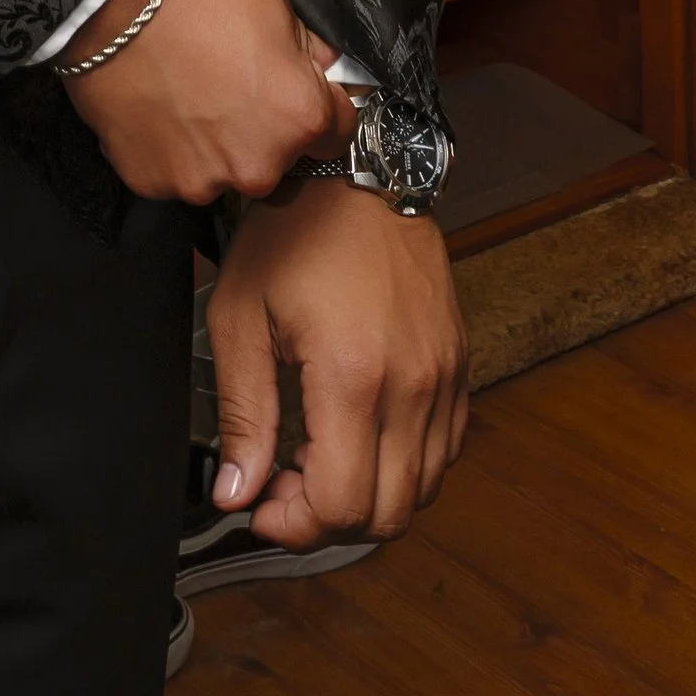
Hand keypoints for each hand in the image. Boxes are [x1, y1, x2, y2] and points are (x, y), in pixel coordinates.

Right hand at [59, 0, 348, 204]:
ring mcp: (200, 180)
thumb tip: (319, 62)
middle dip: (262, 123)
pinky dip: (168, 145)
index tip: (296, 86)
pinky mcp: (151, 181)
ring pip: (222, 167)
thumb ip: (304, 39)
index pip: (338, 131)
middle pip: (277, 155)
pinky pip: (173, 168)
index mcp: (299, 115)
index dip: (319, 103)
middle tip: (228, 79)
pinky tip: (156, 102)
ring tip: (185, 90)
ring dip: (213, 140)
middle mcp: (256, 163)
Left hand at [205, 178, 466, 547]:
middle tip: (282, 484)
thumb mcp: (240, 316)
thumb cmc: (290, 233)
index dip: (294, 525)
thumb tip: (237, 494)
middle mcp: (413, 386)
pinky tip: (357, 433)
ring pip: (420, 492)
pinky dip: (402, 466)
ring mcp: (444, 378)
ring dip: (368, 496)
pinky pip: (443, 451)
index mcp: (354, 376)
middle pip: (387, 515)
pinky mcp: (458, 366)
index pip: (342, 506)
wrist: (357, 170)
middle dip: (327, 520)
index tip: (259, 500)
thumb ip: (242, 414)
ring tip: (317, 456)